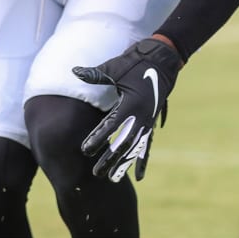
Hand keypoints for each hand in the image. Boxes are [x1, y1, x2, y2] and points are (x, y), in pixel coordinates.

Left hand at [72, 37, 181, 181]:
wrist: (164, 59)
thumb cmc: (137, 62)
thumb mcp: (116, 67)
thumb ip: (96, 74)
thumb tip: (75, 72)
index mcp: (132, 103)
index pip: (112, 125)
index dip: (98, 138)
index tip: (85, 150)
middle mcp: (142, 115)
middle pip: (124, 142)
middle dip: (110, 158)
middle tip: (96, 172)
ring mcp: (149, 120)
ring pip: (136, 147)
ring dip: (124, 163)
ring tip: (113, 178)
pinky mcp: (152, 122)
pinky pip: (147, 145)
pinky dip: (142, 161)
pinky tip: (138, 176)